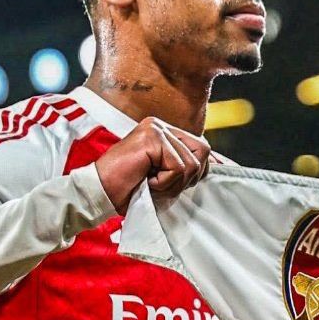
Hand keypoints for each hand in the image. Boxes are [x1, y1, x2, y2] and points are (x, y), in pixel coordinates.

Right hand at [95, 117, 210, 214]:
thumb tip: (219, 167)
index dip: (202, 168)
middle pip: (203, 150)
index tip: (193, 183)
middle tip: (164, 186)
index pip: (201, 146)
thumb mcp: (164, 178)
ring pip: (191, 163)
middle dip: (189, 177)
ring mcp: (156, 129)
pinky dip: (163, 182)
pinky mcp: (152, 138)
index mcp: (164, 132)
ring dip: (172, 183)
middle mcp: (160, 126)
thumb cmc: (130, 190)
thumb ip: (185, 169)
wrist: (99, 194)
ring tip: (150, 183)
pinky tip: (145, 181)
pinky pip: (177, 167)